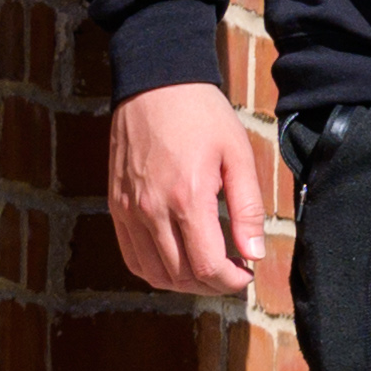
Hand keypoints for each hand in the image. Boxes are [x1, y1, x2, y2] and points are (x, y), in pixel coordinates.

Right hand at [108, 80, 279, 298]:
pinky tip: (177, 262)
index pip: (206, 266)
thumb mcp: (238, 157)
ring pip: (152, 272)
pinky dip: (154, 269)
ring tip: (209, 271)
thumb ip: (248, 210)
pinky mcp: (114, 205)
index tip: (248, 274)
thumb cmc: (203, 117)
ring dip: (183, 283)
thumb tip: (255, 254)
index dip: (231, 281)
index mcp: (186, 199)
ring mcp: (127, 210)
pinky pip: (131, 254)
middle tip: (233, 274)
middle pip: (179, 275)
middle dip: (211, 285)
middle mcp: (150, 210)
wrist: (155, 85)